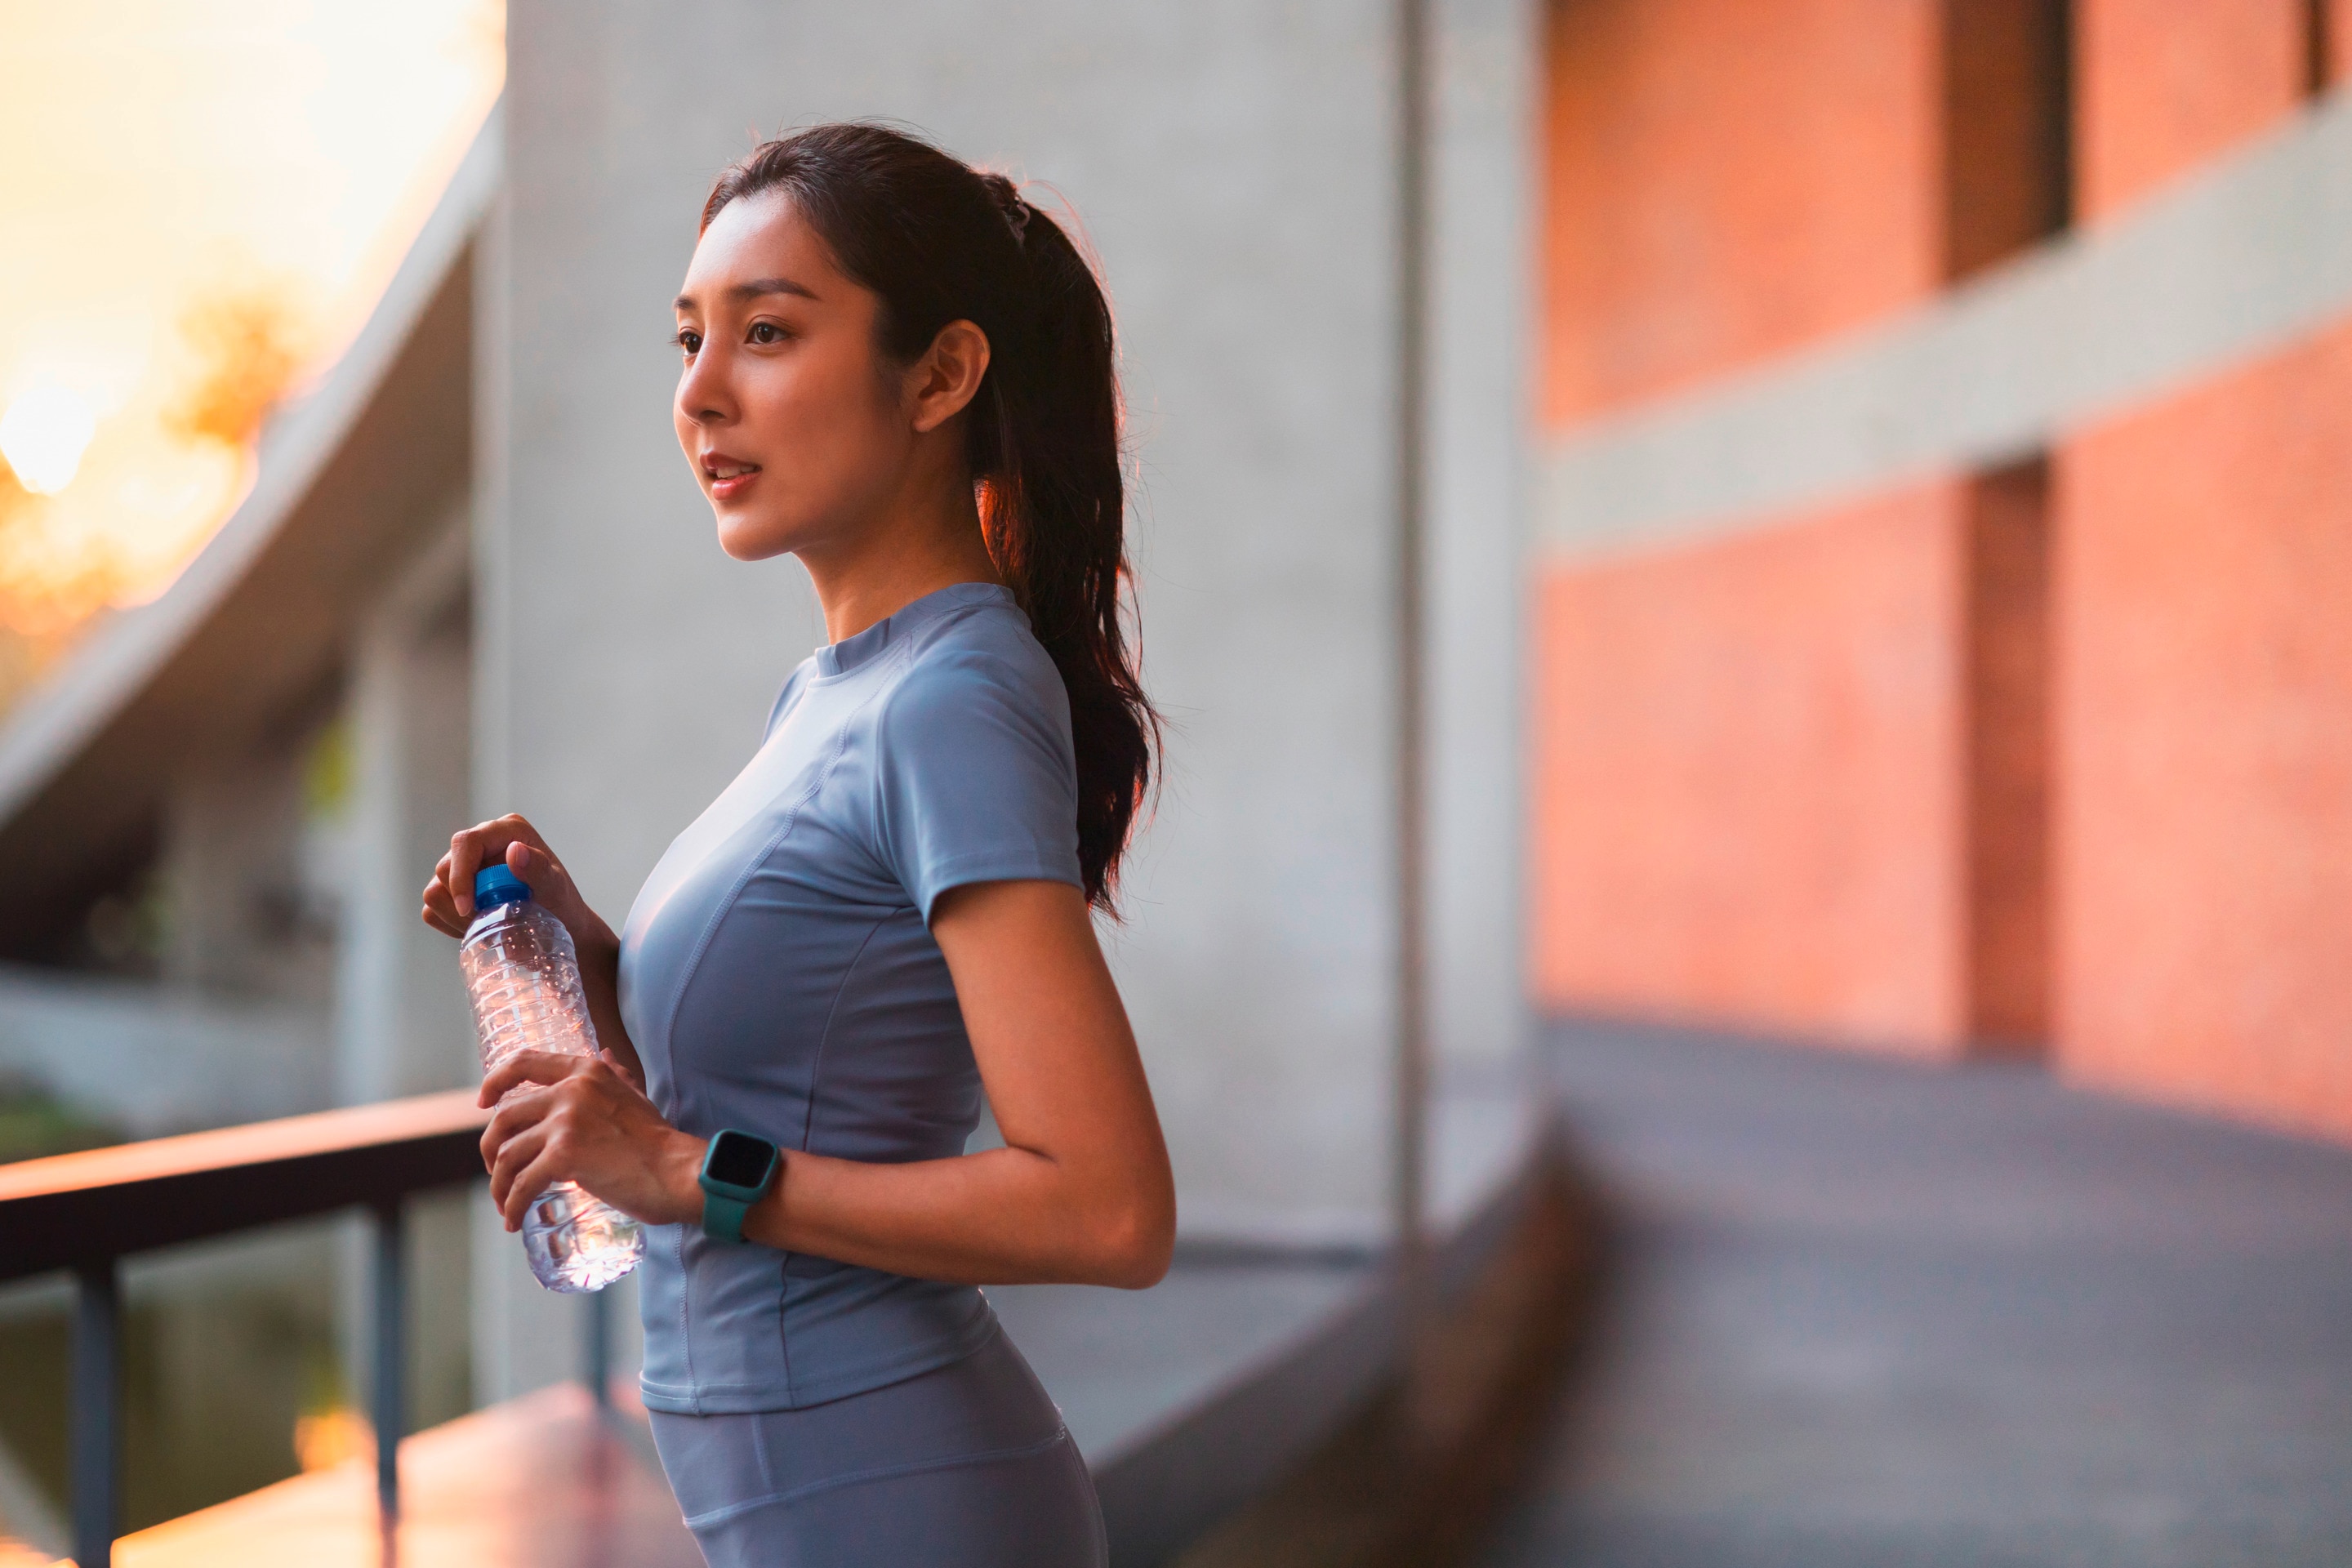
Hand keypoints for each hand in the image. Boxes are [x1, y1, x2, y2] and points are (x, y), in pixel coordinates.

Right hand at [422, 813, 611, 952]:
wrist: (561, 926)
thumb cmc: (562, 904)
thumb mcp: (556, 889)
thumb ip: (539, 869)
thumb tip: (513, 851)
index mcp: (505, 831)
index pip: (465, 843)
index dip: (461, 875)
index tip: (469, 908)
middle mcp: (481, 843)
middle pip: (444, 869)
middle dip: (463, 902)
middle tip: (490, 921)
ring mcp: (465, 866)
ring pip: (435, 892)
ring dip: (458, 917)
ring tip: (489, 925)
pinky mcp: (454, 889)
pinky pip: (434, 910)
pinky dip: (452, 925)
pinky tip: (480, 928)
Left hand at [478, 1050, 708, 1230]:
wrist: (677, 1172)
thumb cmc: (658, 1142)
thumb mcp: (634, 1095)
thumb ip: (616, 1076)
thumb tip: (607, 1056)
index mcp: (586, 1071)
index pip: (523, 1062)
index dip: (495, 1081)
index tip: (483, 1102)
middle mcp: (571, 1090)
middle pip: (504, 1118)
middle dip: (491, 1150)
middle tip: (498, 1171)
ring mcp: (565, 1122)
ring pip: (507, 1155)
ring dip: (499, 1185)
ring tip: (506, 1204)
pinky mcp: (563, 1156)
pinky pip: (521, 1185)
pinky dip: (512, 1206)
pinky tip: (514, 1220)